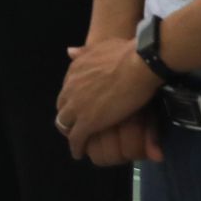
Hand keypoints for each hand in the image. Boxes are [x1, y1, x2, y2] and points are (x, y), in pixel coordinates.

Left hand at [57, 37, 163, 158]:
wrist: (138, 64)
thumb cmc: (127, 53)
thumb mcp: (99, 47)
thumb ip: (83, 51)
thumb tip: (69, 51)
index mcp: (74, 70)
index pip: (67, 89)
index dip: (72, 99)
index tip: (78, 105)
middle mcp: (70, 88)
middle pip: (62, 107)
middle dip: (67, 115)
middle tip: (75, 124)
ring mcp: (77, 106)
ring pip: (65, 124)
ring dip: (69, 132)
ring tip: (76, 140)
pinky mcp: (86, 122)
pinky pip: (76, 139)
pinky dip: (76, 147)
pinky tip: (79, 153)